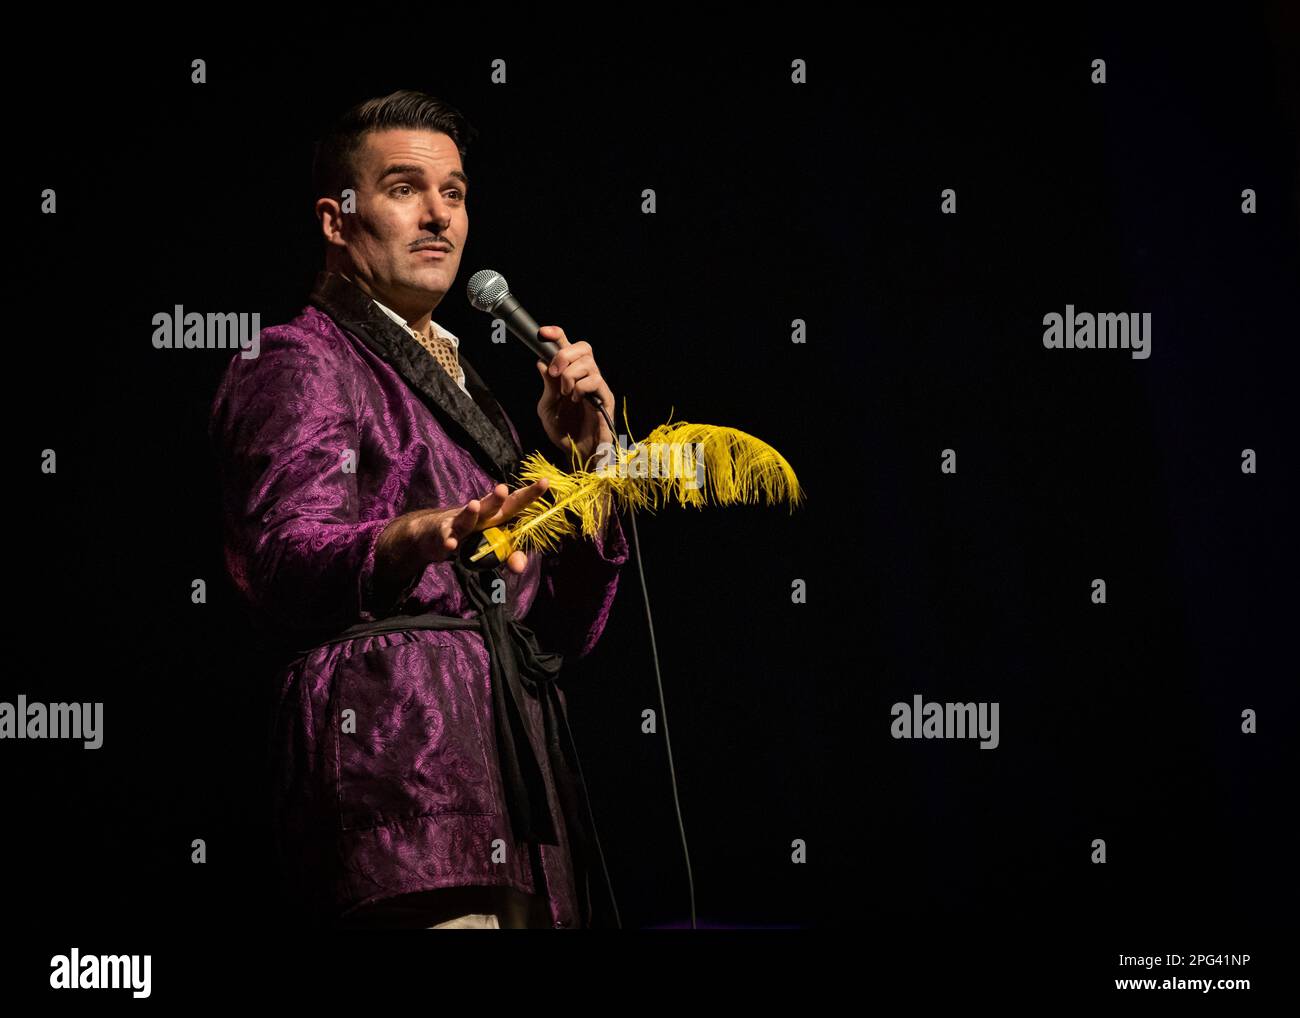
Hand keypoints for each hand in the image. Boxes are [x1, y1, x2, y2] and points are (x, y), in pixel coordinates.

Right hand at [409, 478, 550, 573]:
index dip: (530, 494)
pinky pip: (447, 537)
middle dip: (497, 498)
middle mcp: (480, 515)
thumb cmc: (470, 536)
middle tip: (503, 488)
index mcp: (496, 516)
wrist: (433, 534)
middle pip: (491, 506)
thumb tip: (520, 566)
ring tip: (474, 505)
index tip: (545, 481)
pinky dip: (449, 540)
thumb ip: (510, 555)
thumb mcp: (492, 547)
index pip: (516, 504)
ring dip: (470, 512)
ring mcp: (460, 522)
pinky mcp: (443, 533)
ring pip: (467, 517)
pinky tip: (451, 544)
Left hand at [535, 325, 614, 467]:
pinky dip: (580, 387)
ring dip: (570, 376)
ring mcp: (597, 386)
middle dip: (564, 354)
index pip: (567, 346)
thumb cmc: (563, 432)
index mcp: (570, 375)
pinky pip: (594, 380)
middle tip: (554, 372)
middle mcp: (586, 376)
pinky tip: (576, 399)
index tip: (543, 333)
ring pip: (587, 362)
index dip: (556, 334)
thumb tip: (542, 362)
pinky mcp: (606, 397)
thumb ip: (547, 385)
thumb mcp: (547, 407)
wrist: (575, 454)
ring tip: (566, 394)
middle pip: (582, 347)